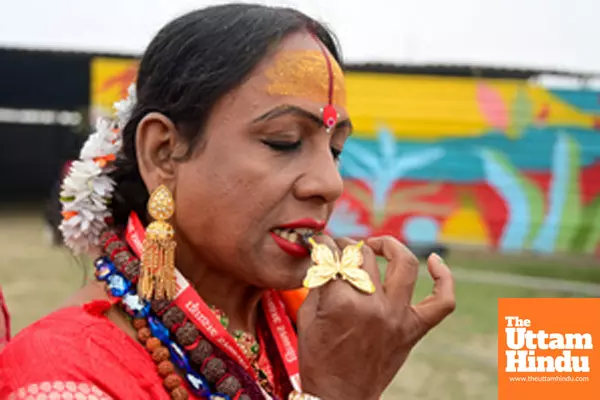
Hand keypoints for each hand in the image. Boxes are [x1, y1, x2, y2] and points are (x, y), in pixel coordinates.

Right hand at [296, 235, 455, 399]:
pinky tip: (433, 261)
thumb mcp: (308, 316)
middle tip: (342, 250)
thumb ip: (320, 281)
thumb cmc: (318, 358)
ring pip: (404, 264)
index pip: (334, 257)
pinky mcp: (414, 330)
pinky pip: (442, 302)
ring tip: (377, 246)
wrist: (338, 397)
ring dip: (389, 246)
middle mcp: (373, 306)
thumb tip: (327, 254)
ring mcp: (397, 317)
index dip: (325, 246)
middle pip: (364, 256)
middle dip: (348, 246)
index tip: (322, 244)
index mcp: (341, 303)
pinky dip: (444, 278)